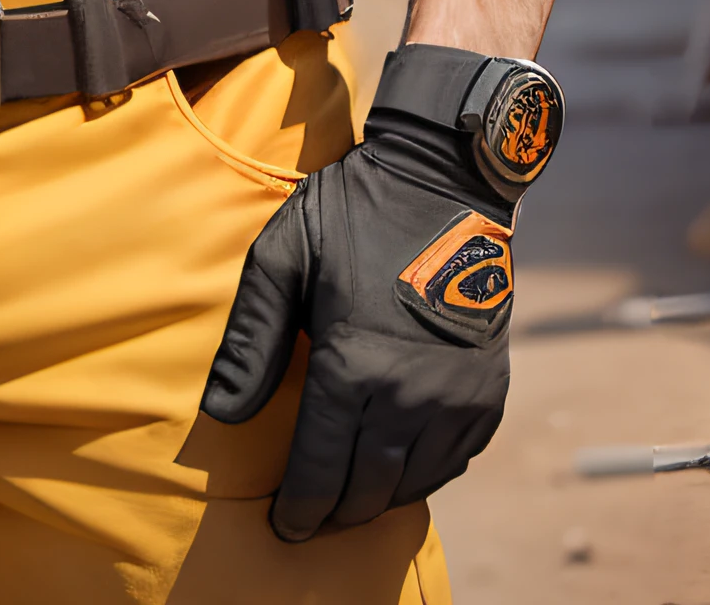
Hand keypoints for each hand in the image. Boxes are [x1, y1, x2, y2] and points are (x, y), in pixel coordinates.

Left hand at [198, 62, 514, 538]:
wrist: (444, 182)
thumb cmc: (352, 214)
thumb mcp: (283, 255)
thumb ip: (251, 338)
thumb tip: (221, 413)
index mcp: (355, 364)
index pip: (320, 468)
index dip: (299, 507)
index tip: (283, 527)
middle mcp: (411, 395)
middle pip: (366, 488)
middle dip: (334, 512)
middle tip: (309, 520)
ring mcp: (456, 398)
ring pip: (411, 482)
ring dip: (376, 498)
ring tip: (347, 500)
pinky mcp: (488, 393)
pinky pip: (453, 460)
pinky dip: (423, 474)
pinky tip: (398, 468)